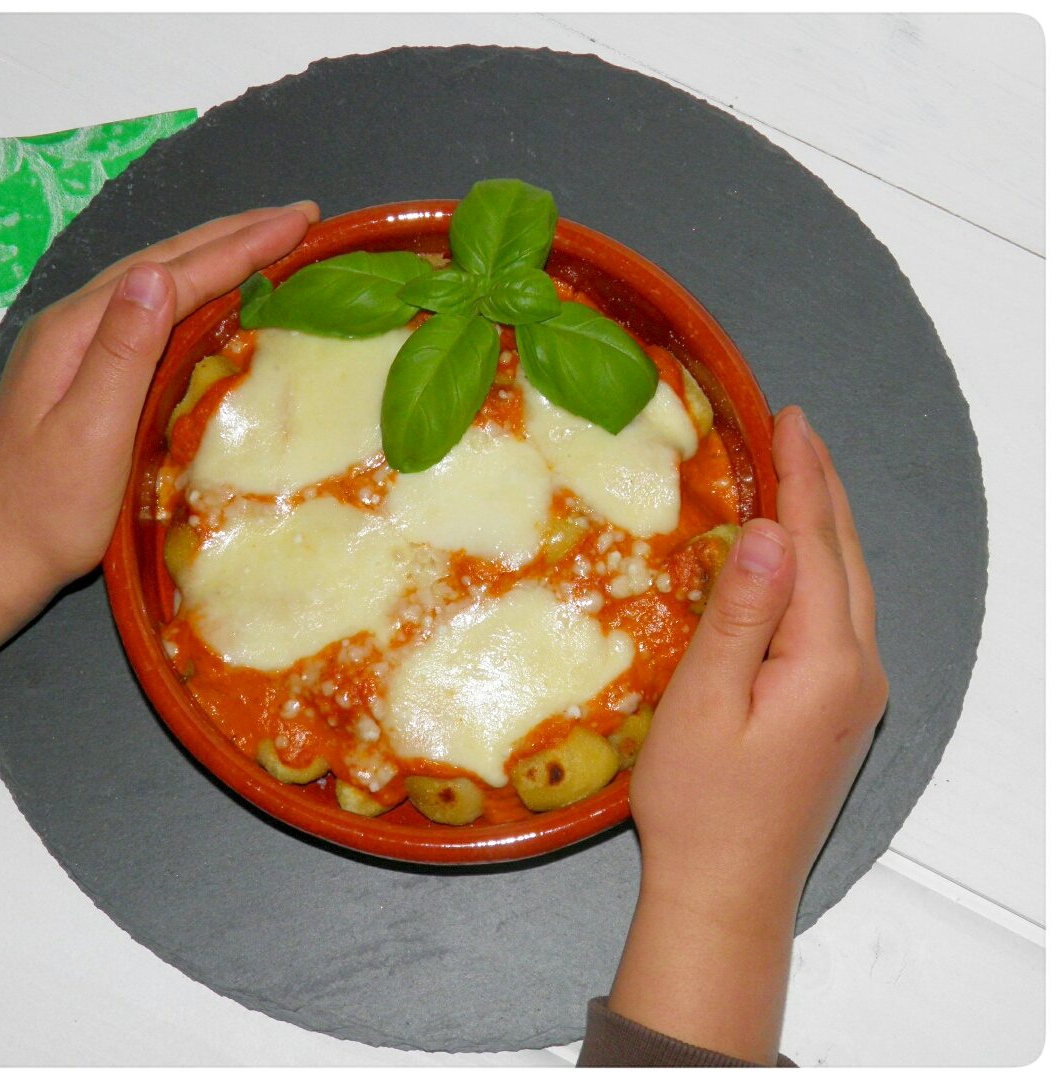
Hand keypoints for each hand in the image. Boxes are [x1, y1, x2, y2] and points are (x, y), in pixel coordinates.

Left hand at [0, 202, 317, 704]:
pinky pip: (155, 313)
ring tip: (272, 239)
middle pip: (165, 261)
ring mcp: (81, 347)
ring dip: (218, 255)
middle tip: (301, 217)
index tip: (298, 222)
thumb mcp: (87, 434)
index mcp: (78, 332)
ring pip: (160, 281)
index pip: (172, 272)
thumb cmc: (48, 509)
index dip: (238, 246)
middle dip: (236, 235)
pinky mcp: (92, 372)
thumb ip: (121, 353)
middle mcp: (78, 325)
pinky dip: (199, 292)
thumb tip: (157, 275)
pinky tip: (220, 294)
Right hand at [607, 405, 887, 1062]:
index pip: (813, 546)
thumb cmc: (700, 804)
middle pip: (844, 559)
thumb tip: (766, 531)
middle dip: (821, 488)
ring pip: (848, 586)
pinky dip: (820, 567)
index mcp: (827, 662)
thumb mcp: (705, 704)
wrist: (728, 895)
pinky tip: (798, 555)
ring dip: (824, 524)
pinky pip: (839, 616)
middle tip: (793, 428)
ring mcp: (857, 694)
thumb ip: (742, 615)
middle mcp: (859, 671)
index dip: (799, 479)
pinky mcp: (842, 710)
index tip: (786, 417)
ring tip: (798, 473)